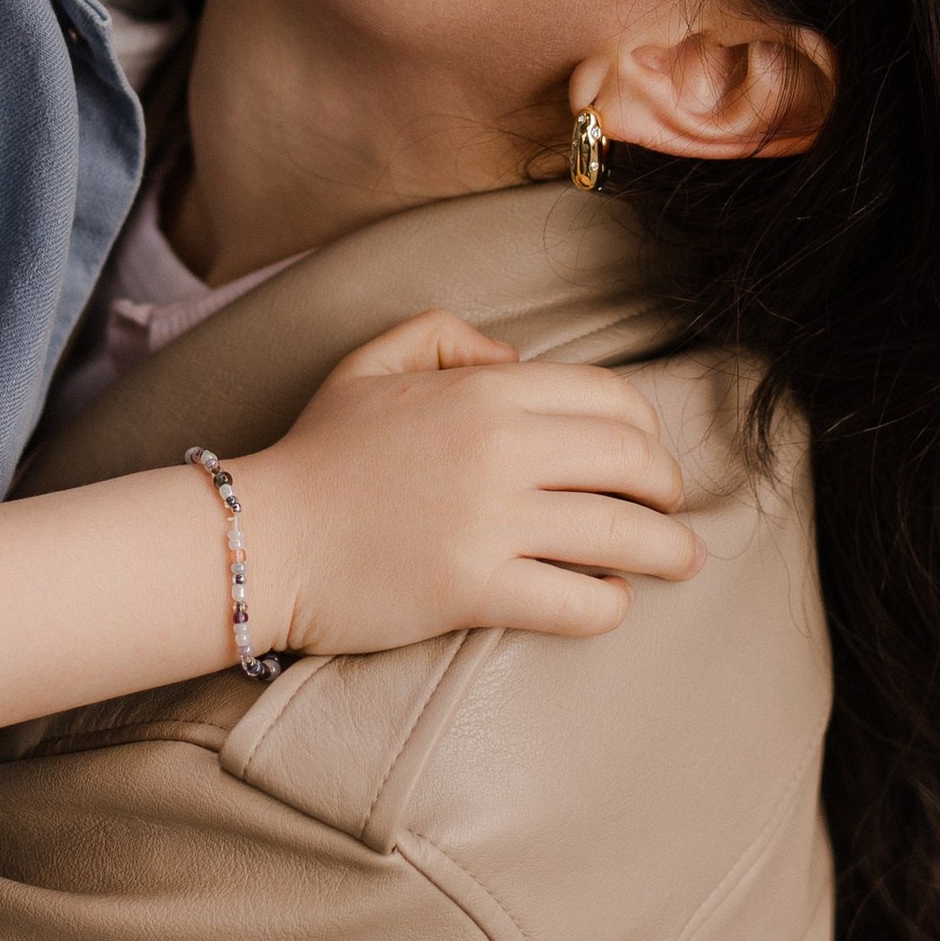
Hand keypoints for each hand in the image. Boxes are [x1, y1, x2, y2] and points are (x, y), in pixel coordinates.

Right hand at [229, 311, 700, 660]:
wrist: (259, 539)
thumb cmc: (317, 453)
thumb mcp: (372, 361)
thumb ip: (449, 336)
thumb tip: (520, 357)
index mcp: (483, 389)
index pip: (609, 399)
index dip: (646, 430)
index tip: (647, 458)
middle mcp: (498, 447)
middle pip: (634, 461)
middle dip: (669, 488)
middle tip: (671, 511)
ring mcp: (489, 520)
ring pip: (625, 533)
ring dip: (669, 550)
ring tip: (680, 560)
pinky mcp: (474, 589)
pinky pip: (580, 601)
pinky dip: (610, 604)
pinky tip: (608, 600)